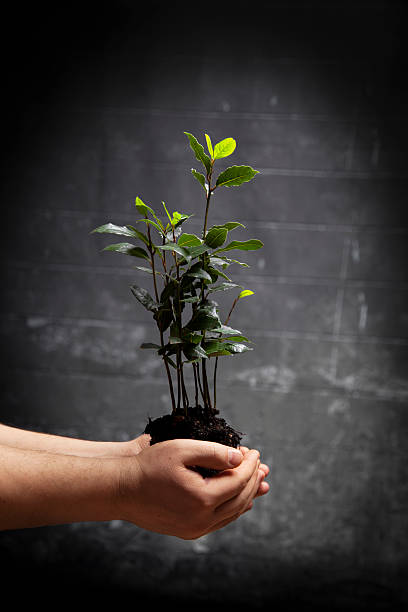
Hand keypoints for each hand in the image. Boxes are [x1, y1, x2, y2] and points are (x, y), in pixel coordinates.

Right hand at [116, 439, 264, 538]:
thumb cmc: (149, 466)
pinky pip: (219, 520)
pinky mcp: (188, 531)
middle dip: (253, 479)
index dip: (250, 464)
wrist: (122, 490)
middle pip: (240, 498)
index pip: (238, 480)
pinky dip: (233, 507)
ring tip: (259, 481)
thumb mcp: (183, 449)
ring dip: (247, 494)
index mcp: (203, 498)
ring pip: (232, 512)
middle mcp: (202, 519)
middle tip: (260, 464)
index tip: (254, 451)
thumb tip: (239, 457)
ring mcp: (195, 529)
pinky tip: (239, 499)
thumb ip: (214, 452)